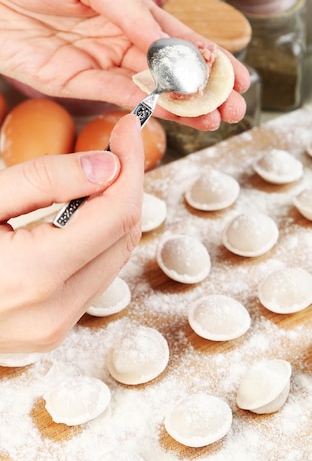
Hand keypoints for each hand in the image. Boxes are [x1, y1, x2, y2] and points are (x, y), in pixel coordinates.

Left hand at [0, 0, 248, 129]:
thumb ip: (128, 10)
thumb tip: (165, 45)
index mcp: (126, 6)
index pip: (176, 36)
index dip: (209, 57)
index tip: (238, 76)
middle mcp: (118, 36)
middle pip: (171, 69)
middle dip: (206, 89)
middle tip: (236, 108)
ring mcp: (98, 61)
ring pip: (151, 88)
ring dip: (184, 105)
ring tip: (215, 120)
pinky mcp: (74, 82)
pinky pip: (117, 96)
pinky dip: (147, 107)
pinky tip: (175, 116)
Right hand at [0, 114, 142, 352]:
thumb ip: (44, 181)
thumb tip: (107, 166)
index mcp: (32, 276)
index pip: (116, 214)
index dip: (130, 166)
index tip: (128, 130)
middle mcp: (53, 312)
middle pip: (124, 237)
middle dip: (126, 186)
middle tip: (117, 147)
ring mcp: (53, 328)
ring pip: (114, 259)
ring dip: (113, 213)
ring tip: (98, 177)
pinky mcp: (50, 331)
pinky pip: (93, 278)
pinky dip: (97, 241)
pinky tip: (81, 213)